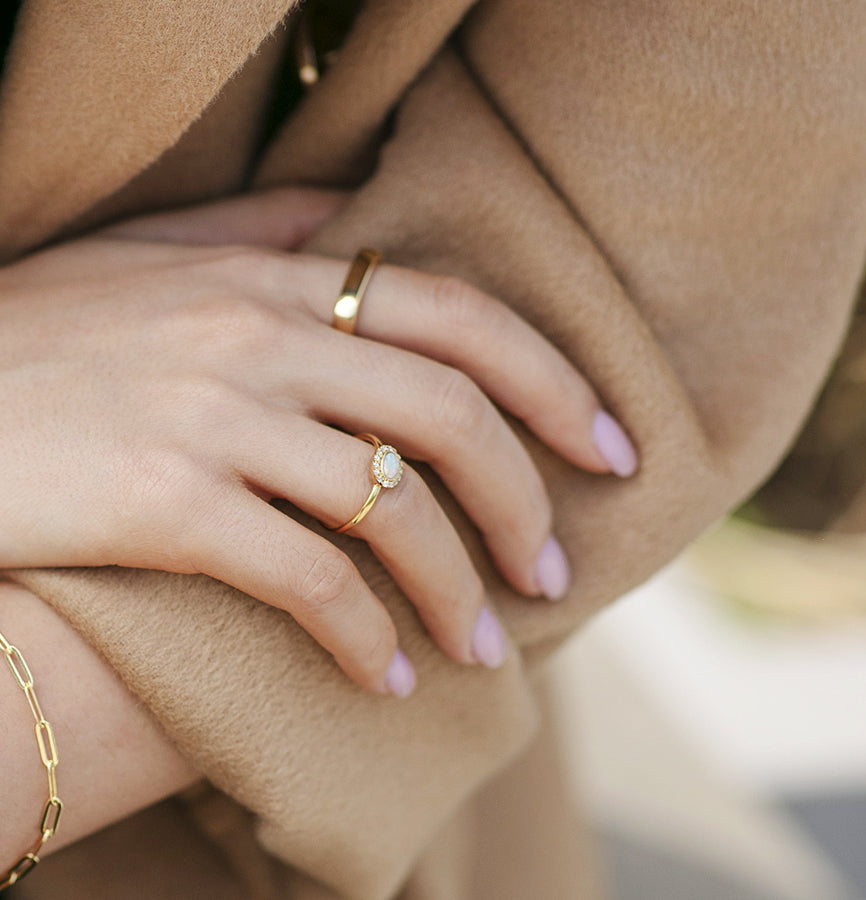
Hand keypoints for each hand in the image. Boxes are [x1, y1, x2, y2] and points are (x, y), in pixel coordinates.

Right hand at [0, 188, 636, 694]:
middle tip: (555, 571)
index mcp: (272, 277)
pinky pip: (305, 579)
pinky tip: (380, 678)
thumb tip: (358, 220)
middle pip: (450, 416)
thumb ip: (263, 229)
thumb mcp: (150, 252)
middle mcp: (257, 337)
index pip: (462, 317)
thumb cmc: (42, 335)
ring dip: (455, 590)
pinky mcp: (165, 501)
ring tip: (484, 647)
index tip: (610, 450)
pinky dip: (359, 636)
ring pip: (391, 507)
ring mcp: (213, 417)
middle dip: (526, 500)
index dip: (556, 384)